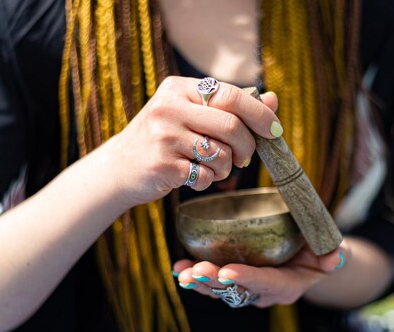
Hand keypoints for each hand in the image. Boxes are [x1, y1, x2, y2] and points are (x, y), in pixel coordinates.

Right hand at [101, 76, 280, 207]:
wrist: (118, 168)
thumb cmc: (162, 139)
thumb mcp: (190, 114)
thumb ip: (229, 107)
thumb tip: (273, 100)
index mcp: (179, 89)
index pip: (231, 95)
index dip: (259, 114)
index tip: (275, 130)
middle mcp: (169, 108)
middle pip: (231, 126)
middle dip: (247, 147)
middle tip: (244, 158)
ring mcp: (164, 136)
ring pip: (221, 154)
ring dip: (226, 168)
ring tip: (214, 168)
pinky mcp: (162, 165)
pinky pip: (205, 175)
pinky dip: (208, 180)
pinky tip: (194, 177)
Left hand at [173, 243, 349, 307]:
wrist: (312, 261)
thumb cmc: (321, 249)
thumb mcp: (334, 249)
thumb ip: (334, 253)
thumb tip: (332, 260)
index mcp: (288, 285)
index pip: (266, 282)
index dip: (247, 278)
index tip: (227, 271)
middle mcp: (265, 293)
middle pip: (238, 290)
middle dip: (215, 281)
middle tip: (196, 271)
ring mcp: (249, 290)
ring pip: (222, 290)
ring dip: (201, 281)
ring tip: (183, 272)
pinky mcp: (237, 283)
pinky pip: (215, 283)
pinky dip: (197, 276)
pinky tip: (179, 269)